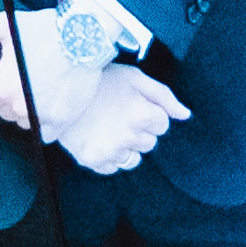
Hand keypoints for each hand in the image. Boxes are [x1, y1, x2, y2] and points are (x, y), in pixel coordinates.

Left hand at [0, 7, 114, 139]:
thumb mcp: (7, 25)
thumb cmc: (47, 30)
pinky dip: (48, 123)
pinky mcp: (60, 121)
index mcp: (1, 88)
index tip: (10, 79)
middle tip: (31, 80)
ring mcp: (39, 116)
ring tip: (45, 90)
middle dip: (14, 99)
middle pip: (6, 112)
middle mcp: (17, 106)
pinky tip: (54, 104)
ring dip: (31, 112)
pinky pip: (46, 133)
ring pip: (25, 123)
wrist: (87, 36)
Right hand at [56, 61, 187, 172]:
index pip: (162, 126)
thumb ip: (164, 97)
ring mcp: (109, 151)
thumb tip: (185, 115)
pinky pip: (112, 168)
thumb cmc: (101, 81)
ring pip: (133, 159)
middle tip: (120, 116)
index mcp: (142, 114)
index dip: (151, 115)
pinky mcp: (92, 160)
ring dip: (126, 147)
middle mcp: (128, 136)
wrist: (60, 91)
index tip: (135, 106)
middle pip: (149, 144)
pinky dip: (109, 157)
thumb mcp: (136, 78)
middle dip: (140, 131)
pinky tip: (100, 139)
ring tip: (110, 129)